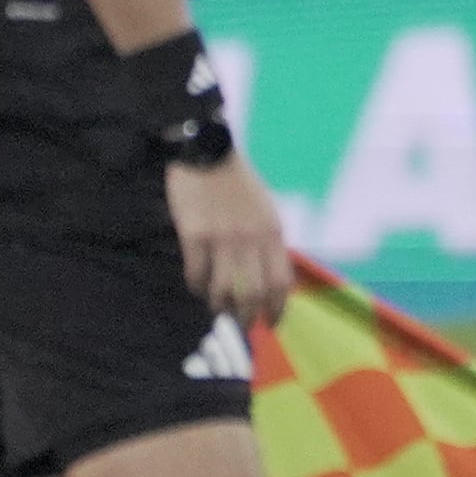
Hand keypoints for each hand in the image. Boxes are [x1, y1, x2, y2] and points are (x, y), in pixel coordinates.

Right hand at [166, 153, 295, 325]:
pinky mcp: (194, 235)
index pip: (281, 282)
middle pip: (253, 293)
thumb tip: (269, 278)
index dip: (277, 308)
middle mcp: (251, 239)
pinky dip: (197, 286)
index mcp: (273, 232)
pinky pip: (196, 274)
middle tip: (241, 324)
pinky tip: (197, 286)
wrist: (206, 152)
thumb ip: (269, 241)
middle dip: (247, 316)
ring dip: (220, 304)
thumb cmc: (238, 183)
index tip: (271, 322)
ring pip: (223, 289)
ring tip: (217, 306)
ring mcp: (221, 238)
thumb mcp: (265, 210)